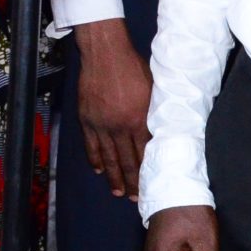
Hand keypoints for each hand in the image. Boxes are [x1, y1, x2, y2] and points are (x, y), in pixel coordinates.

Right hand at [74, 19, 151, 199]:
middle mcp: (120, 126)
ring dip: (113, 176)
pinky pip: (90, 144)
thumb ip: (156, 113)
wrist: (105, 53)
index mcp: (139, 119)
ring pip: (108, 157)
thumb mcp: (153, 89)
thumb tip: (163, 131)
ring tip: (118, 191)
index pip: (144, 153)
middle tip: (134, 198)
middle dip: (132, 181)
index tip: (150, 185)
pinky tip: (99, 169)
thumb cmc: (133, 67)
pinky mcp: (87, 119)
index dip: (147, 171)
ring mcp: (101, 124)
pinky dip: (94, 159)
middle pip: (126, 160)